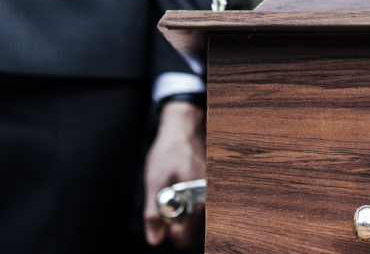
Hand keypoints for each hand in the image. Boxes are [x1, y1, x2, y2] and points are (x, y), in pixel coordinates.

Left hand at [143, 101, 205, 247]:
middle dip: (177, 226)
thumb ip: (154, 213)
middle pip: (195, 233)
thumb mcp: (155, 182)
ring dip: (183, 218)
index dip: (170, 231)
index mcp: (200, 199)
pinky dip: (189, 210)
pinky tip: (181, 194)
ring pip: (198, 224)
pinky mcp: (213, 192)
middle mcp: (212, 200)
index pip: (187, 235)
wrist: (184, 131)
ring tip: (172, 198)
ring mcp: (214, 196)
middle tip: (164, 208)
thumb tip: (154, 238)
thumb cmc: (171, 151)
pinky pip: (202, 212)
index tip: (161, 220)